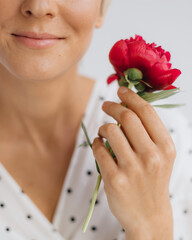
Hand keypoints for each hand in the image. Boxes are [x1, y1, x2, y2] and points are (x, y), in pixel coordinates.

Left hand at [92, 86, 175, 239]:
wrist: (149, 215)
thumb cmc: (153, 180)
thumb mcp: (161, 156)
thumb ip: (148, 132)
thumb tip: (127, 105)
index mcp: (166, 147)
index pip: (146, 112)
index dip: (131, 97)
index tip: (120, 90)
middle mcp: (152, 156)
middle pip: (127, 117)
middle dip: (112, 106)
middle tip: (105, 105)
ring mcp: (133, 169)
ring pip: (110, 130)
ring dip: (103, 126)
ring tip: (104, 131)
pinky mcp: (115, 180)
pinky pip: (98, 149)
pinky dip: (96, 142)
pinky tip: (99, 145)